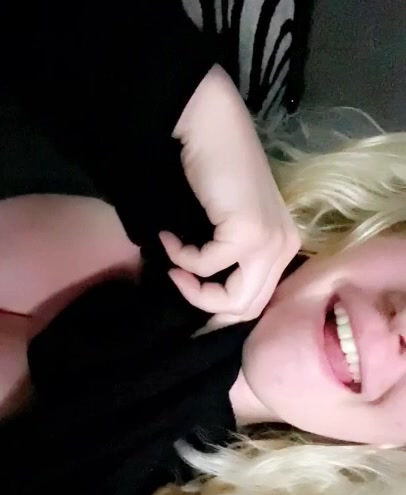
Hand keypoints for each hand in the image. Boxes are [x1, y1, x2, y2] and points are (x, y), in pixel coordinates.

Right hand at [160, 65, 299, 327]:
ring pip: (234, 299)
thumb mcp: (226, 226)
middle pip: (247, 307)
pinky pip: (207, 266)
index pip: (256, 301)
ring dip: (193, 287)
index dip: (218, 307)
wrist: (209, 125)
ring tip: (172, 256)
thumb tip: (201, 291)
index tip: (187, 288)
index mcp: (283, 247)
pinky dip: (182, 256)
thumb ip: (226, 259)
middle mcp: (285, 248)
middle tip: (175, 278)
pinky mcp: (249, 233)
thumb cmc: (213, 169)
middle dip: (204, 303)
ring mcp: (271, 241)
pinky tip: (170, 234)